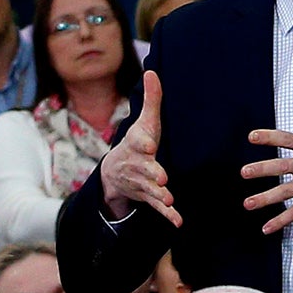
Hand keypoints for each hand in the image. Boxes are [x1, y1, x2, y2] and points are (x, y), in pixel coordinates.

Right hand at [100, 71, 180, 226]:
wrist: (114, 173)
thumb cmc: (137, 142)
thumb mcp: (144, 122)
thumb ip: (151, 100)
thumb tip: (152, 71)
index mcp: (137, 144)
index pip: (138, 141)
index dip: (143, 143)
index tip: (149, 145)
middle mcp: (137, 164)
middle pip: (144, 168)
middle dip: (152, 173)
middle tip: (161, 178)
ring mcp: (142, 183)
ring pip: (150, 189)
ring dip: (160, 195)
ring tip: (169, 198)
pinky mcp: (148, 197)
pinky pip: (157, 208)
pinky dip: (168, 215)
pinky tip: (178, 221)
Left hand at [240, 79, 292, 234]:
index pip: (288, 138)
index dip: (269, 136)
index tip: (252, 137)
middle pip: (283, 166)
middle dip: (263, 170)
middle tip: (244, 172)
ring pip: (287, 192)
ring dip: (267, 198)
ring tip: (248, 203)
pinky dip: (282, 220)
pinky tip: (267, 227)